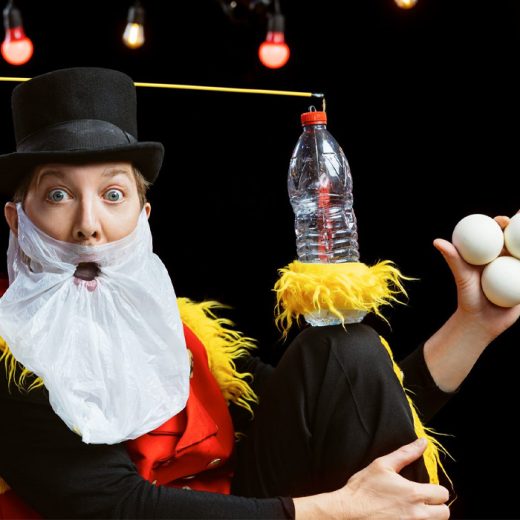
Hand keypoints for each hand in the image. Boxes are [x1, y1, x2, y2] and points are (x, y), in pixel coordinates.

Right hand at [294, 438, 449, 518]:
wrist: (347, 513)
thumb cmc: (363, 489)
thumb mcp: (382, 465)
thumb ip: (405, 454)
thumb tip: (422, 443)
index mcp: (414, 494)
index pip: (443, 494)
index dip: (436, 489)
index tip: (426, 488)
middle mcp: (417, 514)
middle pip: (444, 513)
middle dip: (436, 506)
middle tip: (422, 501)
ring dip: (429, 516)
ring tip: (413, 510)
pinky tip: (404, 517)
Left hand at [433, 214, 519, 340]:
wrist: (481, 320)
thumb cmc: (468, 296)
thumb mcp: (462, 275)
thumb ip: (453, 258)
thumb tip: (437, 241)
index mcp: (490, 254)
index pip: (497, 233)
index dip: (502, 222)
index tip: (503, 220)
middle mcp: (505, 259)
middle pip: (517, 240)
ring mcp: (517, 270)